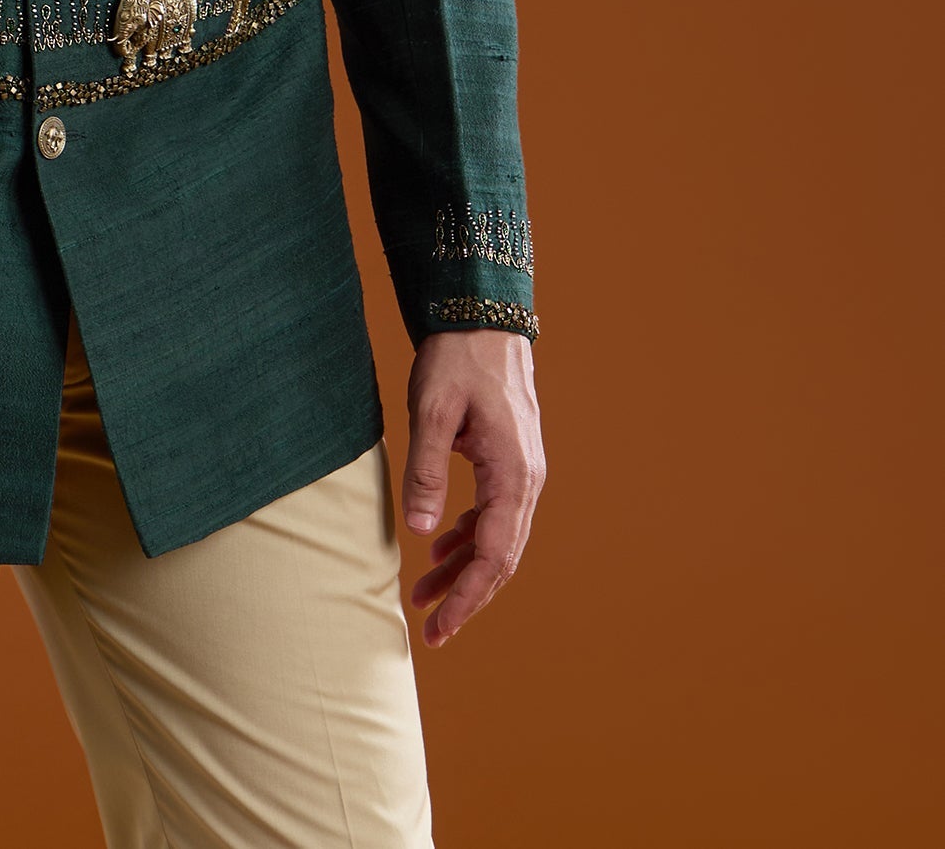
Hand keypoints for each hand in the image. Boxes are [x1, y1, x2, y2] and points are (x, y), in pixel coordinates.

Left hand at [401, 328, 544, 646]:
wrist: (483, 316)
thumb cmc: (456, 359)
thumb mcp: (430, 410)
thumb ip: (425, 471)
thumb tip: (420, 532)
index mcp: (513, 473)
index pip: (495, 555)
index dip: (467, 597)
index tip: (439, 628)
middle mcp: (527, 479)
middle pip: (502, 557)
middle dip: (466, 596)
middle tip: (430, 630)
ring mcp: (522, 471)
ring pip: (498, 538)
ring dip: (464, 568)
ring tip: (423, 594)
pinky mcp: (509, 460)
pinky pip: (494, 513)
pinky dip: (469, 537)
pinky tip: (441, 547)